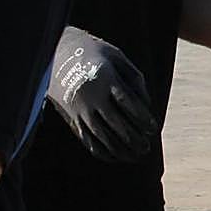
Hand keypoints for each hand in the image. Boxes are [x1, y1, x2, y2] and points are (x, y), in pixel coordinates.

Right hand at [47, 26, 157, 162]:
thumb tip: (147, 105)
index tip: (154, 128)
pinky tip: (116, 156)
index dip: (143, 118)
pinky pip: (87, 140)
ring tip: (136, 154)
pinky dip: (103, 151)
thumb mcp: (117, 57)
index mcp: (105, 78)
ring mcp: (80, 109)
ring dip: (121, 149)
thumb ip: (135, 79)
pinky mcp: (71, 118)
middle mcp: (91, 96)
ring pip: (102, 136)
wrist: (57, 54)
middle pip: (117, 124)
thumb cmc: (95, 54)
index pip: (128, 103)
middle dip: (134, 138)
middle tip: (147, 146)